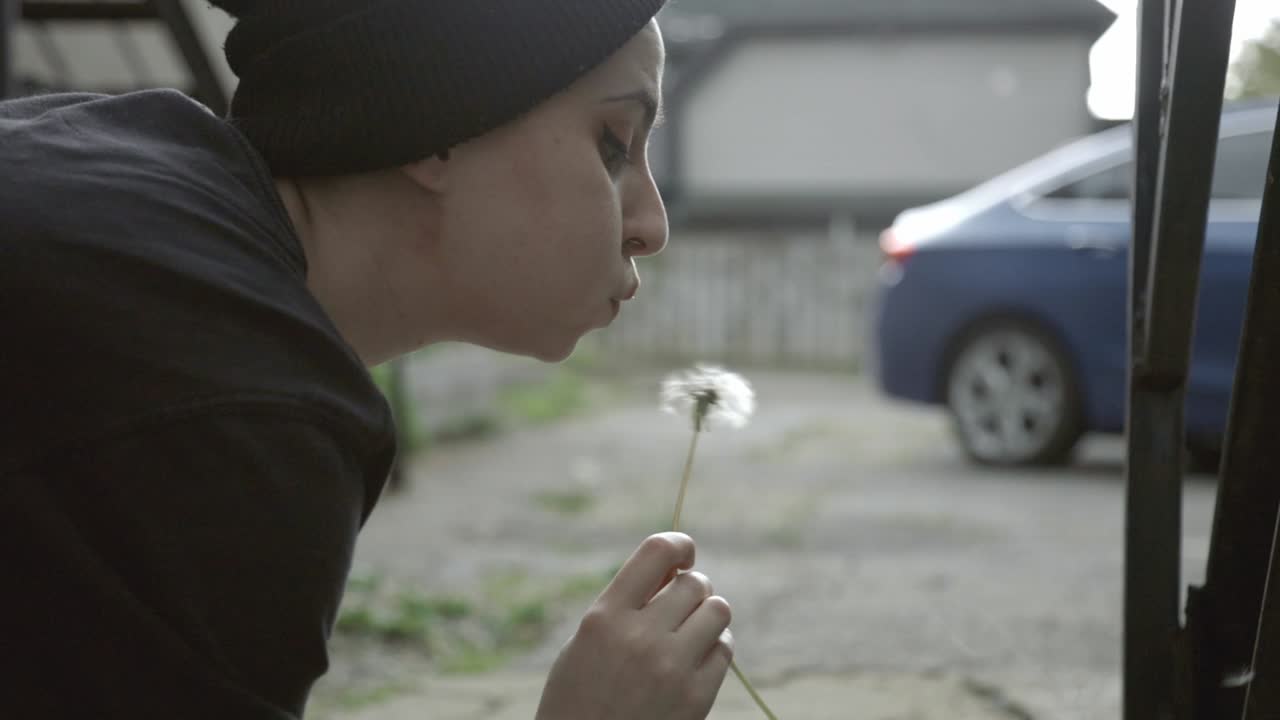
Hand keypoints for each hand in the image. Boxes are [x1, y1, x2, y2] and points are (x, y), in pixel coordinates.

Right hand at [535, 532, 733, 719]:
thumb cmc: (578, 698)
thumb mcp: (584, 642)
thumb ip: (626, 604)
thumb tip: (675, 570)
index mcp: (604, 617)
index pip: (657, 551)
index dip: (680, 545)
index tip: (684, 556)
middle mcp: (640, 637)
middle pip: (694, 583)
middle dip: (692, 589)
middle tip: (680, 608)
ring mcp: (671, 669)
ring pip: (718, 611)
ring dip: (707, 615)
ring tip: (690, 632)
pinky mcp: (695, 698)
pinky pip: (724, 650)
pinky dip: (714, 648)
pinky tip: (695, 660)